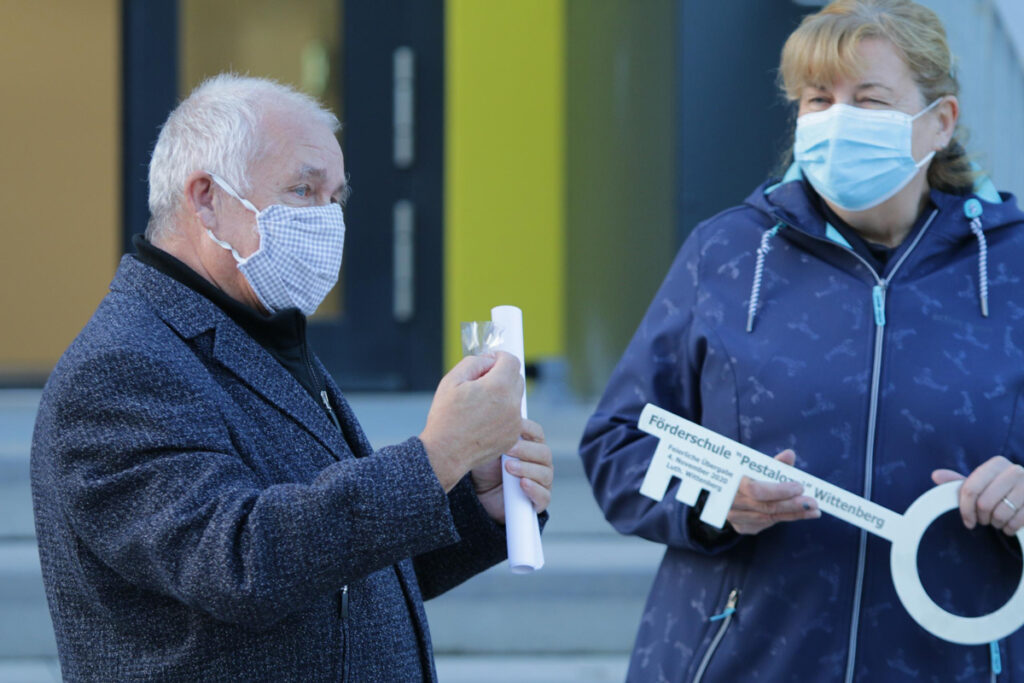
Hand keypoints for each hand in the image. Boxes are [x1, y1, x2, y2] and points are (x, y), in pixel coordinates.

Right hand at [419, 352, 523, 490]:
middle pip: (516, 378)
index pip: (511, 361)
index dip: (499, 357)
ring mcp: (515, 422)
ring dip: (502, 394)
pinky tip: (483, 419)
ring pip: (515, 397)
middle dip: (501, 375)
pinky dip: (503, 413)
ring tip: (480, 403)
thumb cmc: (446, 417)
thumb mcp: (452, 380)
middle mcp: (512, 404)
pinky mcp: (513, 435)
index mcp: (498, 387)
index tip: (488, 363)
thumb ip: (474, 362)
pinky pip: (513, 416)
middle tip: (479, 383)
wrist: (446, 452)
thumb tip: (489, 361)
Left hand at [471, 419, 552, 523]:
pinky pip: (544, 495)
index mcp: (532, 446)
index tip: (513, 427)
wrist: (481, 495)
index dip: (527, 429)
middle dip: (525, 451)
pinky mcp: (540, 501)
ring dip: (526, 469)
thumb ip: (496, 435)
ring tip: (508, 468)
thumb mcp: (488, 449)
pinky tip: (522, 484)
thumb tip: (494, 417)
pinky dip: (534, 489)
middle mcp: (541, 463)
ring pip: (544, 474)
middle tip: (507, 450)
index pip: (537, 433)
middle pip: (544, 453)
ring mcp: (543, 482)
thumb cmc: (487, 468)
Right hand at [725, 449, 819, 534]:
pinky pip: (766, 524)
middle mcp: (730, 502)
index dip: (779, 490)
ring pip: (768, 518)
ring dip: (794, 514)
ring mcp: (734, 517)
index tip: (800, 487)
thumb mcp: (757, 466)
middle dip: (792, 505)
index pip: (756, 490)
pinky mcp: (742, 527)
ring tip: (813, 510)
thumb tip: (789, 454)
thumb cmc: (746, 475)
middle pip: (766, 506)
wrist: (727, 492)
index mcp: (732, 481)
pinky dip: (784, 519)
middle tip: (813, 502)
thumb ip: (774, 462)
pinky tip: (799, 514)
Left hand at [932, 455, 1023, 534]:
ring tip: (997, 520)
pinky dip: (1009, 528)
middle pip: (984, 503)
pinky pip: (1016, 522)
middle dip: (981, 517)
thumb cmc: (1001, 490)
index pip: (970, 489)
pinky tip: (1009, 525)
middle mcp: (1015, 471)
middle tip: (984, 519)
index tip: (967, 521)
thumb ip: (960, 482)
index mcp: (997, 464)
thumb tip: (935, 475)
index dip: (965, 509)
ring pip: (1000, 514)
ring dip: (996, 523)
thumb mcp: (982, 484)